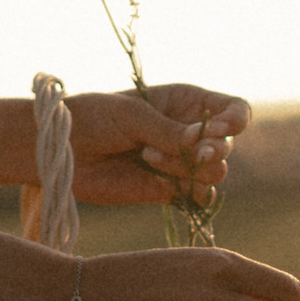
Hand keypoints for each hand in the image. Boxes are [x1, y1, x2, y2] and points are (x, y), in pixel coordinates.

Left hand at [63, 86, 250, 209]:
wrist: (63, 151)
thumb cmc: (94, 118)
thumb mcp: (131, 115)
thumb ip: (168, 130)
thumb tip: (203, 142)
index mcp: (188, 103)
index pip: (235, 111)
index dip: (235, 121)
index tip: (216, 129)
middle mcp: (191, 133)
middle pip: (227, 146)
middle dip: (211, 150)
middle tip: (186, 150)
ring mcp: (182, 164)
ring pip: (216, 173)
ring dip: (189, 168)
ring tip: (148, 157)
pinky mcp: (170, 191)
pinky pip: (200, 197)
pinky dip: (189, 192)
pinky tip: (159, 180)